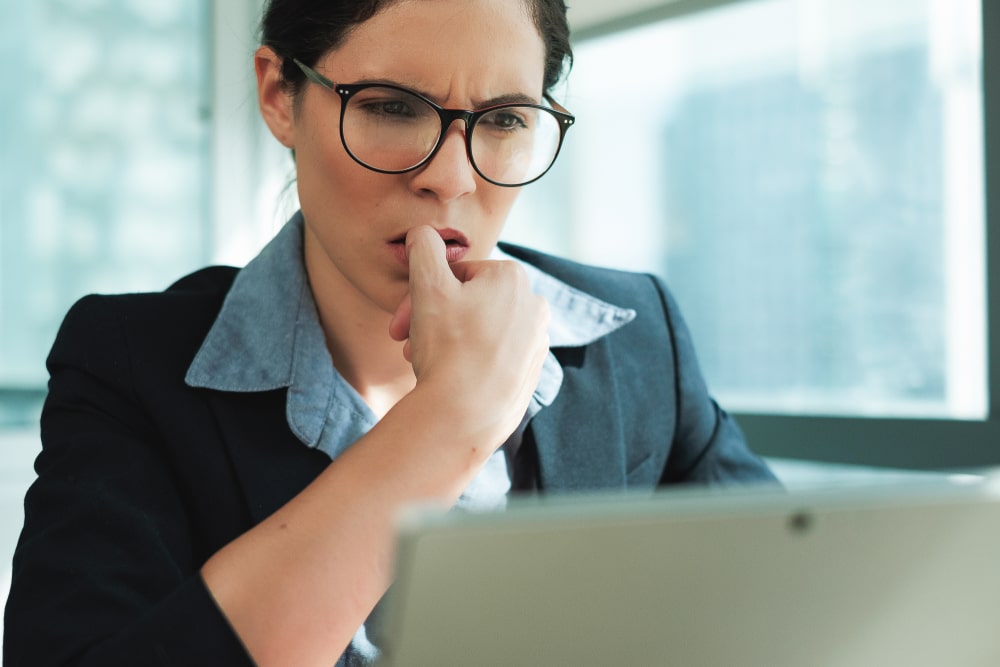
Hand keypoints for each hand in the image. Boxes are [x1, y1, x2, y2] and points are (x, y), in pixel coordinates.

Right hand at [389, 226, 549, 445]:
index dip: (420, 296)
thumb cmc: (447, 348)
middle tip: (405, 343)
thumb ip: (423, 247)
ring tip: (424, 362)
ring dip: (445, 340)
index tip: (400, 323)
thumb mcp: (427, 285)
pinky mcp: (531, 373)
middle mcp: (534, 305)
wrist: (465, 416)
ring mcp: (536, 342)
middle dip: (431, 320)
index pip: (454, 275)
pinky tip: (449, 378)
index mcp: (513, 277)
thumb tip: (423, 232)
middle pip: (467, 303)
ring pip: (478, 330)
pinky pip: (491, 357)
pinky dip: (468, 362)